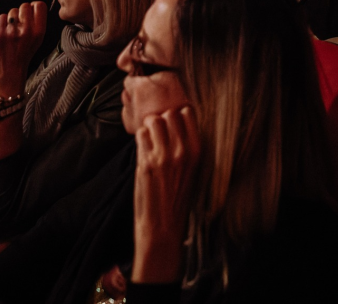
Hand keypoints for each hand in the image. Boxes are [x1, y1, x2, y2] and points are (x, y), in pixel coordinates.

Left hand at [0, 1, 46, 94]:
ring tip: (12, 28)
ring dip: (12, 17)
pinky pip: (1, 16)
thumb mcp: (39, 39)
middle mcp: (27, 30)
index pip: (39, 5)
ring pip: (12, 11)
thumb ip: (38, 22)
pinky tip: (5, 31)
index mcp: (39, 31)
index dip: (34, 6)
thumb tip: (33, 5)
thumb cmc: (25, 52)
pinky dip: (2, 22)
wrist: (10, 68)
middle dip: (22, 11)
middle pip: (25, 5)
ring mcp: (11, 31)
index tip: (31, 10)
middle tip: (20, 22)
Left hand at [132, 107, 201, 282]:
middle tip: (158, 133)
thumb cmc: (177, 198)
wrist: (163, 225)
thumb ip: (184, 145)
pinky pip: (140, 135)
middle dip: (162, 119)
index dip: (178, 115)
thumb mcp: (191, 168)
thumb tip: (172, 120)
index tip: (173, 124)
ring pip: (153, 121)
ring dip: (148, 127)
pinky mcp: (146, 163)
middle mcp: (182, 151)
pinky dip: (140, 140)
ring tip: (150, 140)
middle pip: (169, 113)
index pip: (188, 113)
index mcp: (197, 151)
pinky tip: (143, 151)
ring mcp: (163, 156)